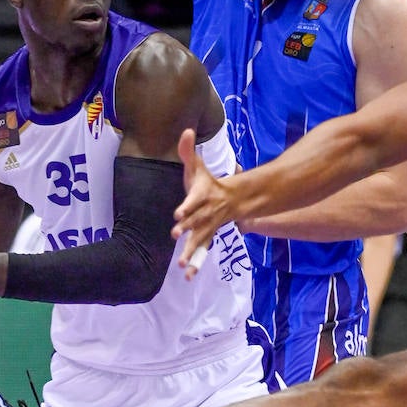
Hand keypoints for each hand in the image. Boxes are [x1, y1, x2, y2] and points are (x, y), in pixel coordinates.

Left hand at [171, 129, 240, 278]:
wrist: (231, 200)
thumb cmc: (208, 184)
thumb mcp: (198, 166)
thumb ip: (188, 150)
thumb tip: (186, 130)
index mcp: (201, 196)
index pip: (193, 201)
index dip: (186, 207)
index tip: (178, 213)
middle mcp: (205, 214)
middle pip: (195, 223)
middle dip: (187, 230)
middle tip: (176, 236)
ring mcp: (207, 228)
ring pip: (199, 242)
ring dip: (191, 254)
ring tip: (182, 265)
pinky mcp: (206, 238)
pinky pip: (202, 252)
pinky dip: (196, 265)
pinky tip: (187, 276)